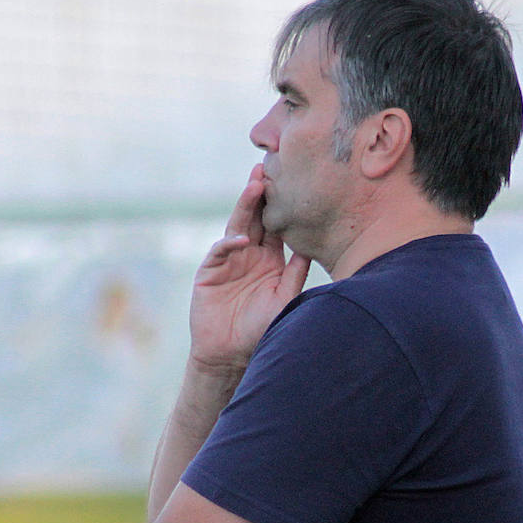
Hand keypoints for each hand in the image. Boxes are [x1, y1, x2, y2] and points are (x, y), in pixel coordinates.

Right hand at [188, 164, 311, 373]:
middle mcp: (250, 254)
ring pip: (238, 226)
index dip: (281, 206)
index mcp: (271, 259)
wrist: (230, 353)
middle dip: (261, 194)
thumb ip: (296, 274)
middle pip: (256, 218)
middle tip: (268, 169)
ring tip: (255, 186)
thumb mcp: (285, 298)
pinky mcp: (210, 270)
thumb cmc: (261, 328)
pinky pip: (220, 251)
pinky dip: (230, 243)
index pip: (276, 226)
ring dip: (245, 206)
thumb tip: (311, 248)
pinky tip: (242, 239)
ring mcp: (229, 259)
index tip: (293, 183)